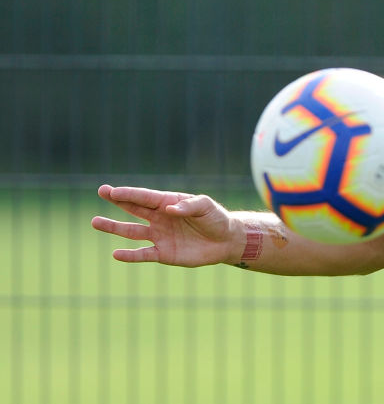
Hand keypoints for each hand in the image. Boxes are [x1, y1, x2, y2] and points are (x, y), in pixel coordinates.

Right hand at [92, 184, 238, 266]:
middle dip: (118, 200)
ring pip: (132, 231)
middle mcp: (160, 217)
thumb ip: (189, 206)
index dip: (129, 194)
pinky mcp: (163, 253)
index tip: (112, 190)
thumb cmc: (216, 218)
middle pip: (134, 208)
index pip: (146, 197)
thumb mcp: (206, 206)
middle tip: (101, 191)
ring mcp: (159, 235)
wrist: (225, 240)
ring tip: (95, 221)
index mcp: (169, 202)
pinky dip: (130, 255)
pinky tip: (116, 254)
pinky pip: (143, 254)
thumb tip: (169, 209)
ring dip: (114, 227)